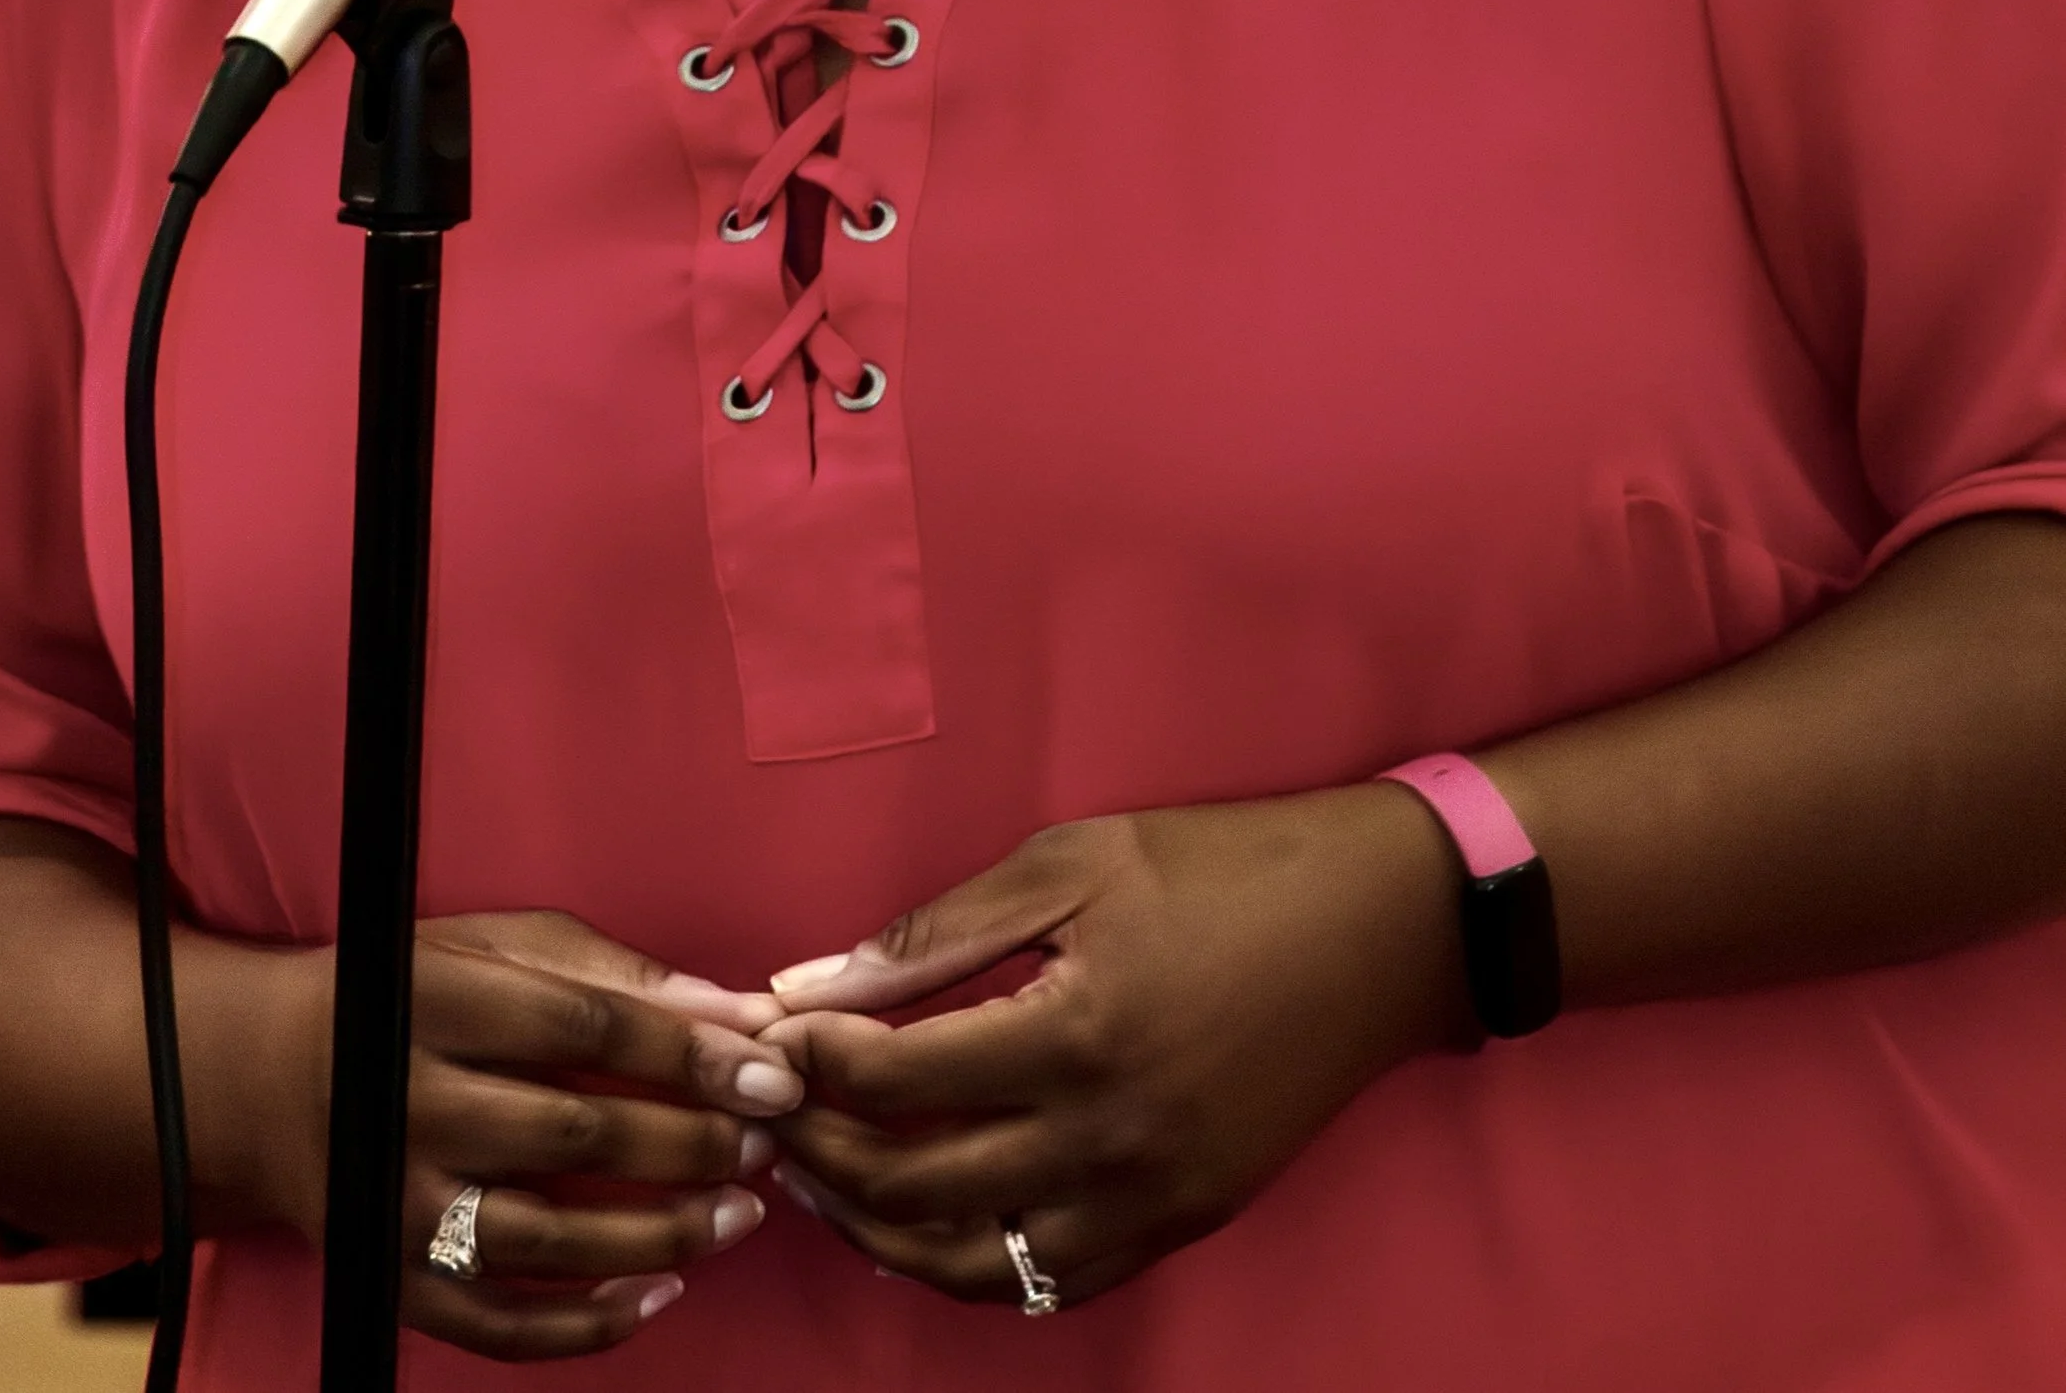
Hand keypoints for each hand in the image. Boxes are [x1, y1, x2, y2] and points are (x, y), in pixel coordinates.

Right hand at [395, 909, 800, 1358]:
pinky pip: (500, 1324)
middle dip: (687, 1144)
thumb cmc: (415, 996)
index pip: (582, 1028)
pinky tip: (659, 1294)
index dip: (686, 1053)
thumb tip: (732, 1013)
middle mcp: (408, 1105)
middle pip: (572, 1136)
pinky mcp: (393, 1279)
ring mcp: (396, 1204)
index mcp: (436, 1002)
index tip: (770, 1071)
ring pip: (546, 1240)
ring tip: (739, 1214)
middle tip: (764, 1143)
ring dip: (660, 1235)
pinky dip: (587, 1323)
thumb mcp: (498, 947)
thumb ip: (614, 974)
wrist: (272, 1078)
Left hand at [755, 791, 1462, 1313]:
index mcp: (1074, 1033)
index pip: (891, 1078)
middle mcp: (1107, 1138)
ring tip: (820, 1174)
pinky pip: (1047, 1281)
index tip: (765, 1027)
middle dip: (815, 1148)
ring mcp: (1148, 1198)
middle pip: (912, 1183)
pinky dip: (968, 1262)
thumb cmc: (1222, 870)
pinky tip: (922, 1217)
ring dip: (875, 1226)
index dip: (807, 1057)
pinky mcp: (1181, 1224)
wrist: (1379, 931)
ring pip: (969, 1262)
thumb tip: (812, 982)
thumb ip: (938, 933)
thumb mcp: (1075, 862)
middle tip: (765, 1104)